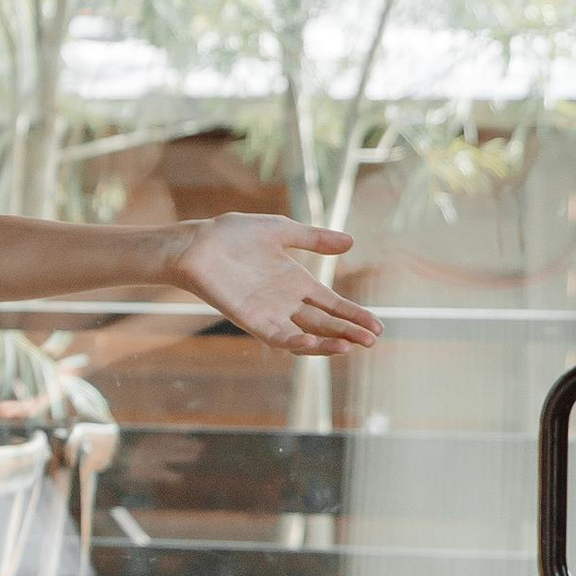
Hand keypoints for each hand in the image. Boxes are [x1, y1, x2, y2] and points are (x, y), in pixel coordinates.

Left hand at [164, 216, 381, 356]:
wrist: (197, 243)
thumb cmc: (233, 235)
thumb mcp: (281, 231)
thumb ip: (314, 239)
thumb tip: (351, 242)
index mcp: (296, 282)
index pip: (332, 305)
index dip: (354, 315)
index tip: (378, 327)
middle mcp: (285, 302)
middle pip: (324, 323)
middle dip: (349, 332)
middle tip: (373, 340)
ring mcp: (269, 312)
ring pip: (305, 334)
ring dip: (327, 342)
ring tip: (350, 345)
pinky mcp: (250, 319)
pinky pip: (278, 336)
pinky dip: (297, 341)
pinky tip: (315, 342)